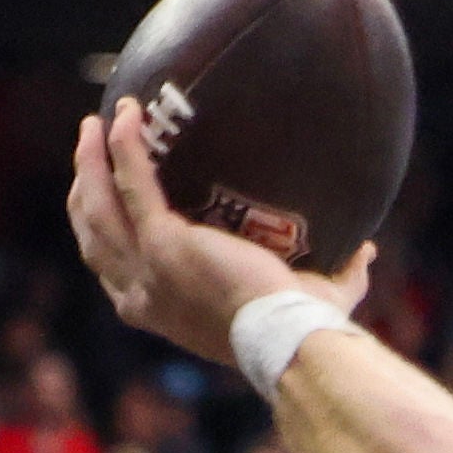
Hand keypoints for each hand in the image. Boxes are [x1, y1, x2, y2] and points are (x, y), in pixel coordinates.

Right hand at [66, 98, 343, 370]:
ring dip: (90, 161)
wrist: (291, 337)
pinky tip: (128, 115)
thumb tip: (367, 249)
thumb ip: (335, 274)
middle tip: (89, 154)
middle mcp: (140, 294)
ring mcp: (147, 267)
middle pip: (93, 235)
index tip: (107, 201)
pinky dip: (125, 146)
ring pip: (98, 206)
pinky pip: (132, 182)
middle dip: (85, 192)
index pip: (112, 269)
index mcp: (156, 310)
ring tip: (94, 125)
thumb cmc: (303, 328)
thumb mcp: (309, 300)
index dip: (101, 232)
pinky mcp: (164, 241)